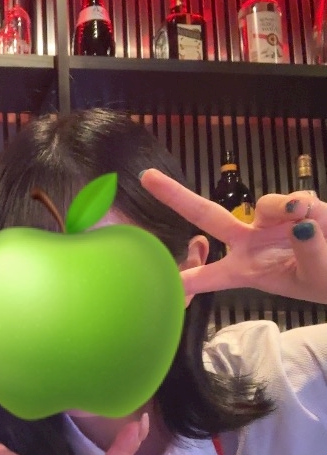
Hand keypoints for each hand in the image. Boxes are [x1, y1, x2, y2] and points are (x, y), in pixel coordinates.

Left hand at [140, 168, 326, 303]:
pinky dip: (308, 208)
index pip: (208, 275)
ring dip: (288, 211)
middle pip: (207, 216)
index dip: (182, 277)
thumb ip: (308, 250)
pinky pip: (296, 199)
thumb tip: (299, 219)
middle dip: (176, 196)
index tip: (148, 275)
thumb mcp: (317, 277)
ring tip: (314, 229)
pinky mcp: (293, 205)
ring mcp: (270, 221)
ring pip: (267, 203)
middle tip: (146, 177)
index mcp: (247, 270)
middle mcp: (251, 242)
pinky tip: (320, 221)